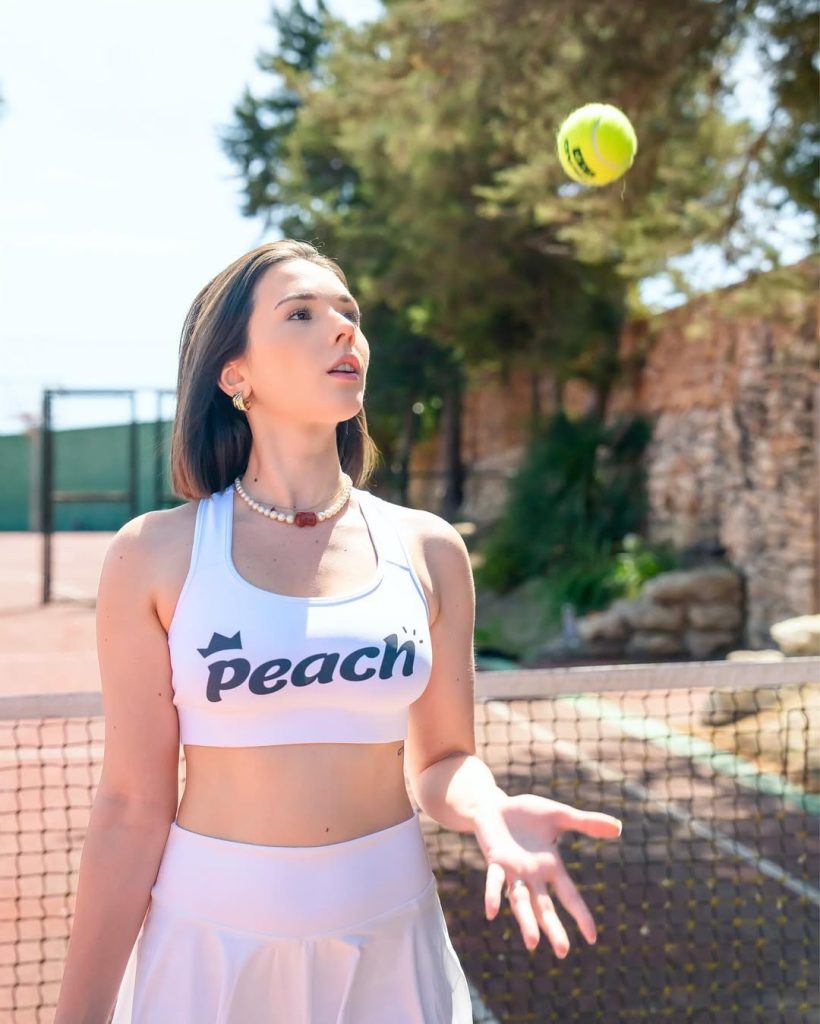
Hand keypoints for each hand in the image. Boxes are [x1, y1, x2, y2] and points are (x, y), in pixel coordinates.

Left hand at [471, 792, 621, 956]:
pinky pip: (495, 881)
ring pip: (520, 900)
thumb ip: (586, 823)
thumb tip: (620, 828)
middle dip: (553, 928)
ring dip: (526, 921)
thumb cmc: (528, 813)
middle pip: (544, 907)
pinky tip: (492, 912)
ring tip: (532, 943)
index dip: (580, 915)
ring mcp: (513, 871)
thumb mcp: (560, 816)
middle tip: (562, 952)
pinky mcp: (495, 860)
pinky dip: (493, 895)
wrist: (495, 805)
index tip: (591, 938)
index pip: (569, 895)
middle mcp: (533, 876)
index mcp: (551, 867)